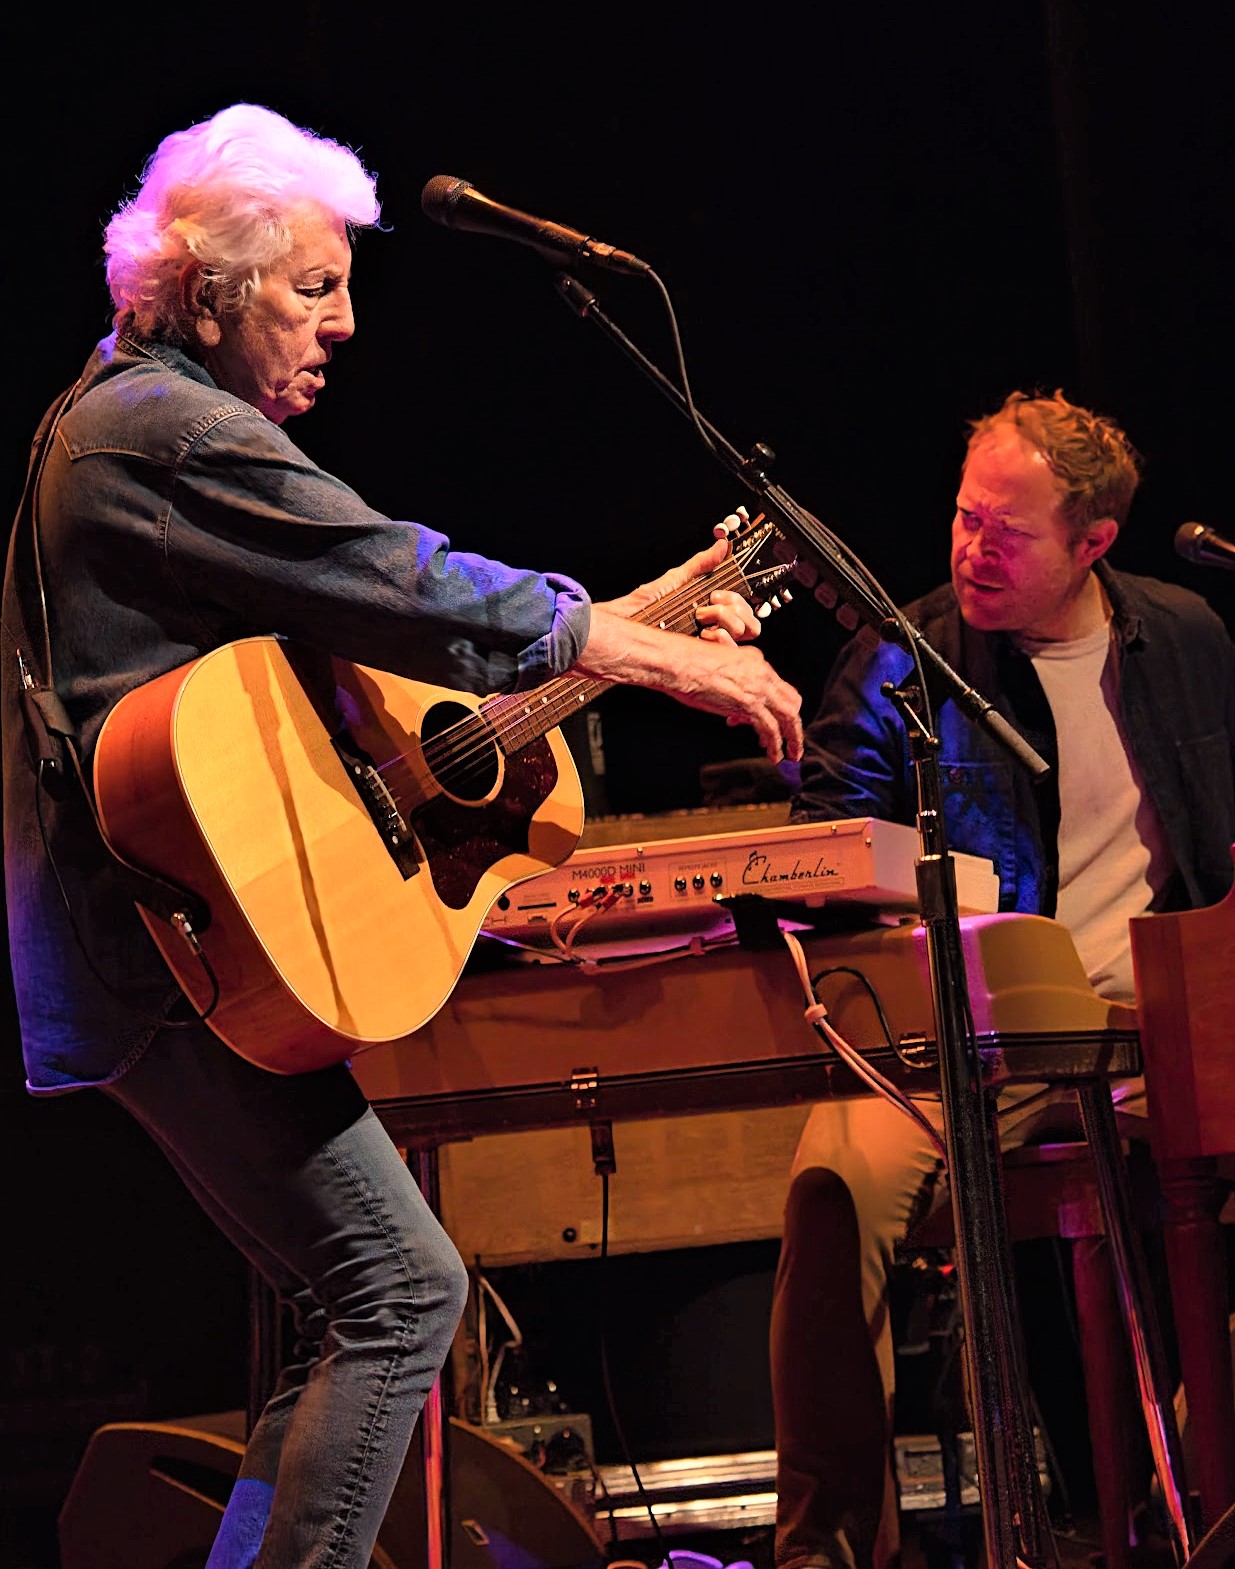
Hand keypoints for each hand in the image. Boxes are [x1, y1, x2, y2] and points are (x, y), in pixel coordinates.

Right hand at [574, 603, 803, 762]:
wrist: (677, 662)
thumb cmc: (686, 664)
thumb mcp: (717, 670)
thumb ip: (731, 686)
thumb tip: (734, 710)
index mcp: (754, 661)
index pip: (778, 687)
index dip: (776, 707)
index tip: (771, 723)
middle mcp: (761, 672)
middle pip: (792, 701)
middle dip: (794, 724)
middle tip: (793, 741)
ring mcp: (757, 688)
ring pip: (788, 716)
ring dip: (791, 738)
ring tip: (789, 755)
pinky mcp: (749, 704)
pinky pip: (771, 728)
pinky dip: (775, 744)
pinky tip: (773, 755)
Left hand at [595, 511, 760, 644]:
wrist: (620, 630)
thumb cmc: (640, 609)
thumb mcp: (672, 583)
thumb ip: (699, 565)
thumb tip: (721, 544)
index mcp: (710, 615)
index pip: (744, 611)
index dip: (738, 601)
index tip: (716, 595)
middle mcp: (712, 632)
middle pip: (750, 625)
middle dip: (733, 611)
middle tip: (707, 608)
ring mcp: (707, 648)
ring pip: (742, 637)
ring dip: (725, 623)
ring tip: (700, 621)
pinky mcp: (700, 660)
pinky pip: (728, 653)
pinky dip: (719, 640)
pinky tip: (700, 635)